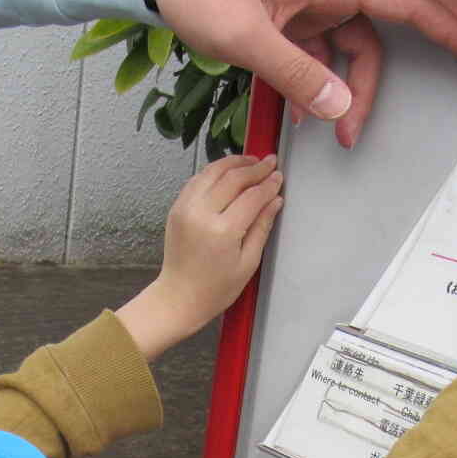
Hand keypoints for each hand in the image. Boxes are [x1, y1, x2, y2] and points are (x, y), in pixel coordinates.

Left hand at [115, 155, 282, 361]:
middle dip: (254, 168)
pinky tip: (227, 171)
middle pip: (232, 178)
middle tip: (270, 161)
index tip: (279, 176)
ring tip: (251, 161)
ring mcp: (185, 208)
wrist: (179, 296)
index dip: (268, 184)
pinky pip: (197, 180)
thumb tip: (275, 200)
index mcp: (223, 231)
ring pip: (212, 172)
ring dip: (233, 162)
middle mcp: (201, 213)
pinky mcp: (177, 207)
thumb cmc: (217, 288)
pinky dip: (214, 171)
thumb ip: (262, 226)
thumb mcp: (248, 262)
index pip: (252, 197)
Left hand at [138, 0, 456, 149]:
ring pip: (365, 40)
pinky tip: (318, 111)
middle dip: (448, 28)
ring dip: (362, 86)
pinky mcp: (300, 11)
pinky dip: (332, 80)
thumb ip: (296, 74)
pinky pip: (333, 48)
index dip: (452, 21)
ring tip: (348, 131)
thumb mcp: (246, 36)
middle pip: (408, 3)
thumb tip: (338, 105)